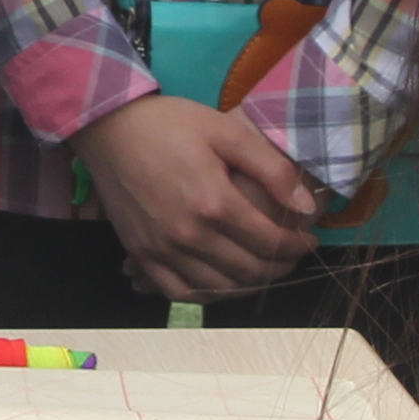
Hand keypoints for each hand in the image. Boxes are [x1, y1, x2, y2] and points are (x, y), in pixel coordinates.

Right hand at [72, 93, 318, 297]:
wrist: (109, 128)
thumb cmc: (170, 124)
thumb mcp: (227, 131)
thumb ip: (271, 169)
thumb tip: (306, 206)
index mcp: (215, 203)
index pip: (269, 241)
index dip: (296, 246)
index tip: (309, 240)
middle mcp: (189, 235)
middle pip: (248, 271)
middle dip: (279, 268)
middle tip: (291, 257)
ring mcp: (162, 249)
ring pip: (218, 288)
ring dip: (249, 286)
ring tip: (264, 271)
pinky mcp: (141, 254)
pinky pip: (179, 292)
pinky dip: (207, 296)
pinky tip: (221, 284)